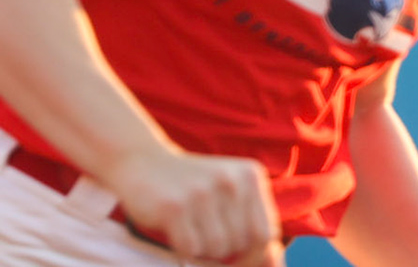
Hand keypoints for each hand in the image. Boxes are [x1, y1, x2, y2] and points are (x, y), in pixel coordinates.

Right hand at [105, 146, 282, 264]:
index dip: (252, 253)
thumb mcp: (228, 195)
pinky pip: (191, 250)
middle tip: (203, 233)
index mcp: (250, 176)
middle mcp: (231, 181)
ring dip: (203, 251)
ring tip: (190, 228)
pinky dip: (183, 250)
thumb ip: (252, 227)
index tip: (232, 251)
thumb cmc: (191, 189)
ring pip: (218, 251)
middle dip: (225, 253)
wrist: (142, 161)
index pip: (266, 234)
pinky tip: (175, 229)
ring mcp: (203, 192)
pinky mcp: (175, 206)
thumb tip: (275, 259)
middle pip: (242, 245)